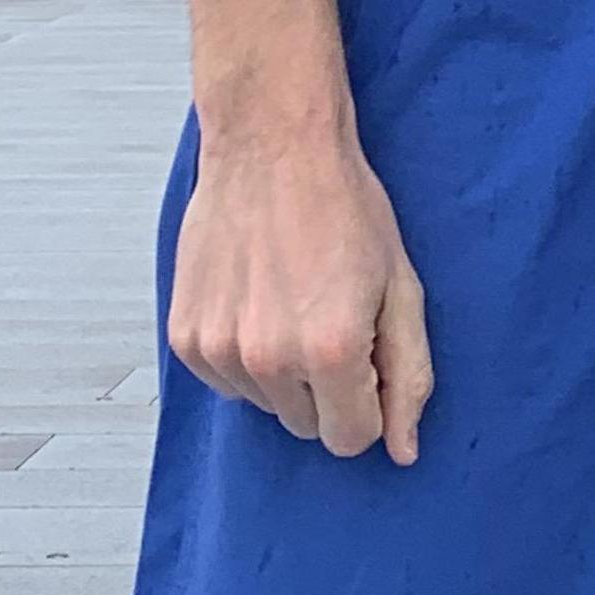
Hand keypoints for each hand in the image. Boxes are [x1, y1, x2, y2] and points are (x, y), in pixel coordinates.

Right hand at [169, 131, 434, 464]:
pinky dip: (244, 353)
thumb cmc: (343, 205)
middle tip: (331, 314)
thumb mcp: (400, 283)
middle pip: (308, 425)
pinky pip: (226, 380)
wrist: (272, 146)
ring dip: (283, 369)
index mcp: (331, 349)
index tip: (367, 356)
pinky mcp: (186, 338)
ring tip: (293, 297)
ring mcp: (220, 351)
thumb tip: (404, 448)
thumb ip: (408, 372)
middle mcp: (268, 360)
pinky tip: (257, 296)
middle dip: (328, 386)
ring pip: (266, 404)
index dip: (368, 402)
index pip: (352, 439)